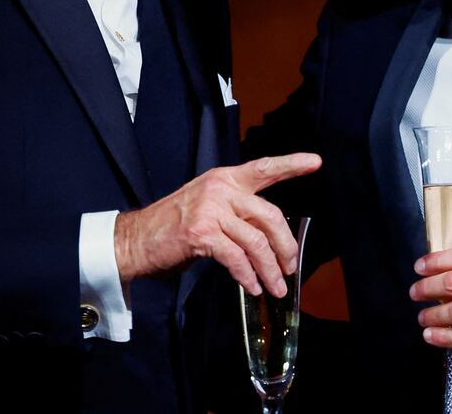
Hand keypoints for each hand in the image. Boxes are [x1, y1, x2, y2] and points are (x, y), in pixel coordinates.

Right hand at [114, 153, 320, 296]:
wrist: (136, 239)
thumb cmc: (172, 227)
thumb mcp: (208, 206)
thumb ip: (237, 212)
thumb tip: (270, 238)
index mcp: (224, 178)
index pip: (263, 168)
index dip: (291, 164)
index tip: (315, 162)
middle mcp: (220, 188)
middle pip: (269, 215)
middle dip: (285, 246)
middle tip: (290, 267)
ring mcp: (210, 209)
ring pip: (256, 241)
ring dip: (269, 270)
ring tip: (275, 287)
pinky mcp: (201, 233)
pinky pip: (236, 257)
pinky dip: (247, 275)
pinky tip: (251, 287)